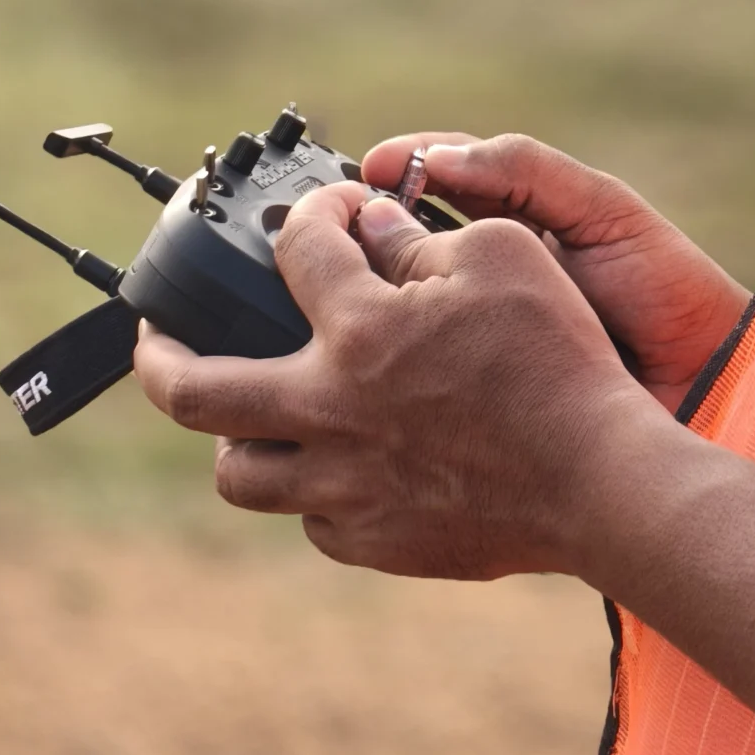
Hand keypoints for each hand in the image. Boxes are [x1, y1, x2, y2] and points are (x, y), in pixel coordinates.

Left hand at [133, 181, 671, 577]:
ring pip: (239, 473)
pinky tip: (333, 457)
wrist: (599, 482)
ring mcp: (344, 486)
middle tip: (155, 337)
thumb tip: (370, 227)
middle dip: (159, 355)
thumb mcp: (502, 256)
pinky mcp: (374, 540)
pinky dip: (308, 481)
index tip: (331, 213)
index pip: (295, 249)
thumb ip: (421, 236)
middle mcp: (330, 412)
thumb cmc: (556, 359)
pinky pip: (309, 515)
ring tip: (243, 409)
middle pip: (195, 391)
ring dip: (230, 433)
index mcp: (358, 331)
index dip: (310, 215)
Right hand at [362, 131, 747, 409]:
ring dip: (366, 295)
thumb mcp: (602, 211)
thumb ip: (528, 173)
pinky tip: (366, 355)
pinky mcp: (476, 389)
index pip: (438, 179)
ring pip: (404, 305)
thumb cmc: (666, 288)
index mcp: (517, 220)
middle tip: (326, 223)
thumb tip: (440, 158)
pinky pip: (423, 368)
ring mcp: (479, 334)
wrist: (708, 381)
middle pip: (405, 241)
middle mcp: (488, 275)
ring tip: (332, 285)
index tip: (367, 168)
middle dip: (364, 229)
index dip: (399, 168)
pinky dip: (391, 359)